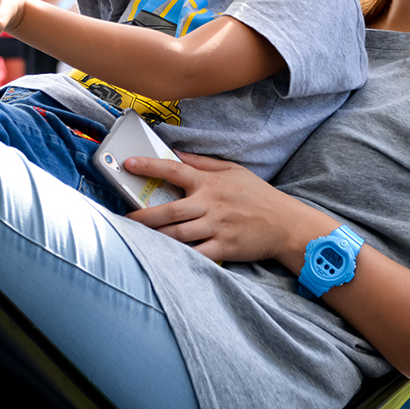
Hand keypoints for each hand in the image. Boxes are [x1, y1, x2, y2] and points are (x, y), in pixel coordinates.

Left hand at [124, 152, 323, 264]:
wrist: (285, 224)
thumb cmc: (258, 195)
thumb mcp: (232, 170)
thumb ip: (202, 162)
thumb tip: (175, 152)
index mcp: (210, 183)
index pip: (174, 170)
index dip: (150, 166)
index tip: (129, 163)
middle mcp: (210, 204)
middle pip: (169, 210)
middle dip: (143, 215)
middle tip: (124, 217)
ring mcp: (216, 227)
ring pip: (178, 234)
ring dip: (154, 236)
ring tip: (135, 237)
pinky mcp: (223, 248)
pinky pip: (196, 254)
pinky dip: (178, 256)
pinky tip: (162, 256)